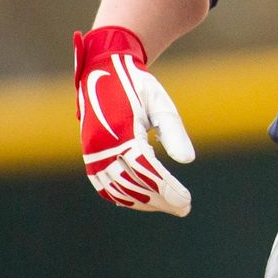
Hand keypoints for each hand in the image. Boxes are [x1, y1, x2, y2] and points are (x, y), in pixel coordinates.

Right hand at [74, 25, 196, 215]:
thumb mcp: (160, 102)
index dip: (166, 189)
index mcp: (119, 131)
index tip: (186, 201)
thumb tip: (188, 160)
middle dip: (160, 200)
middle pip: (132, 185)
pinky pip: (104, 186)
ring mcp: (92, 153)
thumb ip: (173, 131)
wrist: (104, 70)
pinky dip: (124, 197)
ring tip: (170, 205)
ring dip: (144, 202)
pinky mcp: (90, 156)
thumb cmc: (137, 86)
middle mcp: (101, 146)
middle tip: (184, 207)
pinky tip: (145, 200)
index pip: (145, 169)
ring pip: (117, 190)